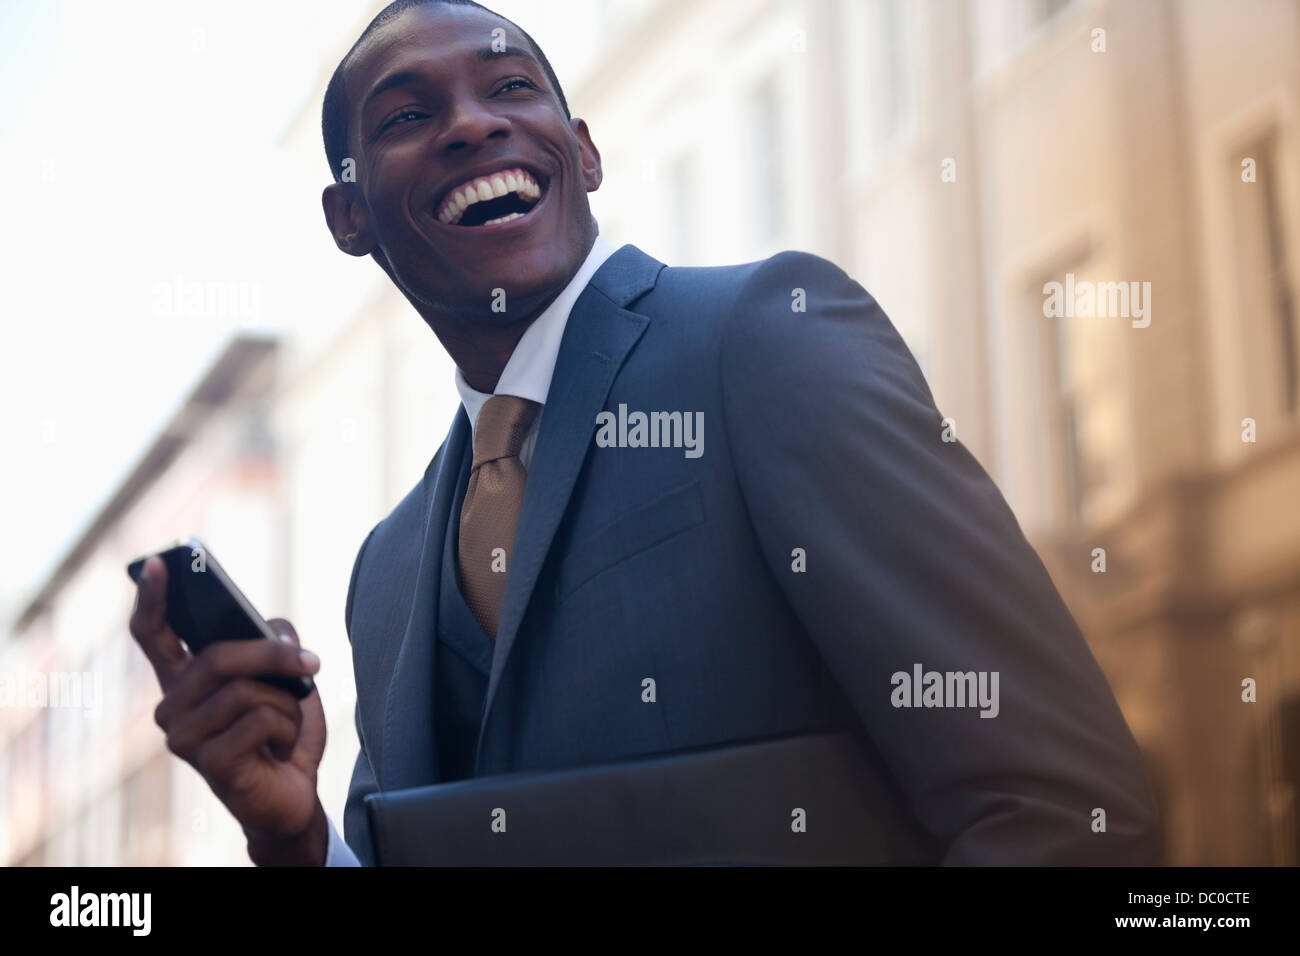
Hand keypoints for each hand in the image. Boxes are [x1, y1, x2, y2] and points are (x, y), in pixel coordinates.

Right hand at [129, 555, 328, 864]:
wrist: (292, 793)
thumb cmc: (281, 732)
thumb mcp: (285, 676)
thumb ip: (275, 640)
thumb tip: (276, 633)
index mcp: (184, 680)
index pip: (154, 633)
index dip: (153, 597)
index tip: (158, 563)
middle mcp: (172, 706)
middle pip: (218, 657)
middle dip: (273, 656)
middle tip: (310, 663)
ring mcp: (184, 737)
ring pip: (245, 689)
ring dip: (285, 703)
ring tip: (284, 726)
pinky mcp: (207, 762)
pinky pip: (261, 719)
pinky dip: (286, 728)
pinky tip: (279, 748)